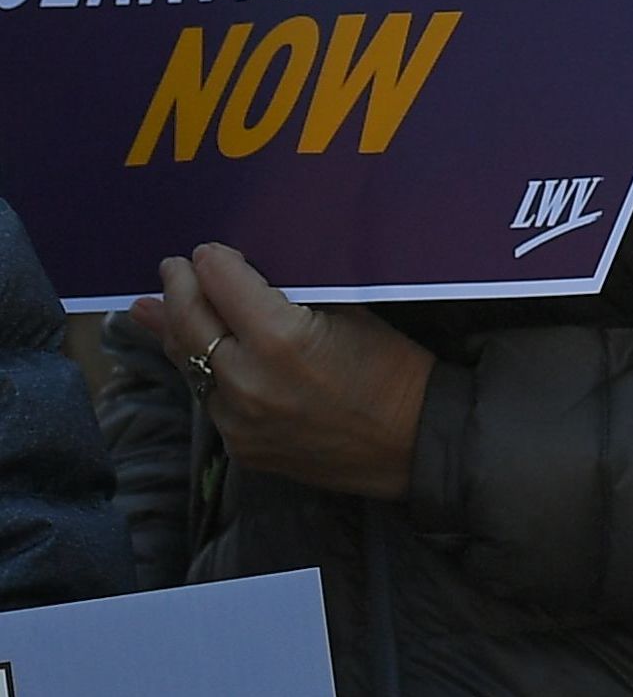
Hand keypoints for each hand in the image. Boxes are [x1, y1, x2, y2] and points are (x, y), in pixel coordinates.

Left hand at [120, 245, 429, 500]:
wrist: (414, 441)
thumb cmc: (394, 368)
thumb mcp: (351, 313)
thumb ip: (292, 294)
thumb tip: (243, 275)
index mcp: (282, 339)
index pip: (224, 285)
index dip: (213, 261)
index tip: (209, 250)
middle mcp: (249, 381)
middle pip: (190, 323)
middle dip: (178, 289)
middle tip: (173, 268)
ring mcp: (239, 420)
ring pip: (187, 365)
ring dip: (175, 331)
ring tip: (155, 308)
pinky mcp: (240, 446)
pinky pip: (209, 400)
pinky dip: (202, 371)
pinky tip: (196, 355)